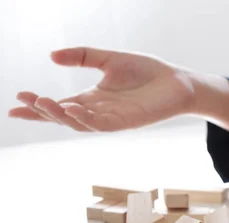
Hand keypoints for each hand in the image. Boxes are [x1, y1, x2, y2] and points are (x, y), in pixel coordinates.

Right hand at [8, 47, 195, 130]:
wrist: (178, 81)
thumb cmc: (146, 72)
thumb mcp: (109, 59)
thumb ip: (82, 57)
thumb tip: (52, 56)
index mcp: (92, 98)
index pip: (59, 105)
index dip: (37, 107)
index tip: (14, 104)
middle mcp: (99, 111)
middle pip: (65, 116)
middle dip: (43, 112)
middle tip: (24, 102)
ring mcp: (113, 119)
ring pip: (80, 123)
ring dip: (61, 115)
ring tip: (44, 103)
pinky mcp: (127, 122)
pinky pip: (102, 124)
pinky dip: (87, 118)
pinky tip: (74, 108)